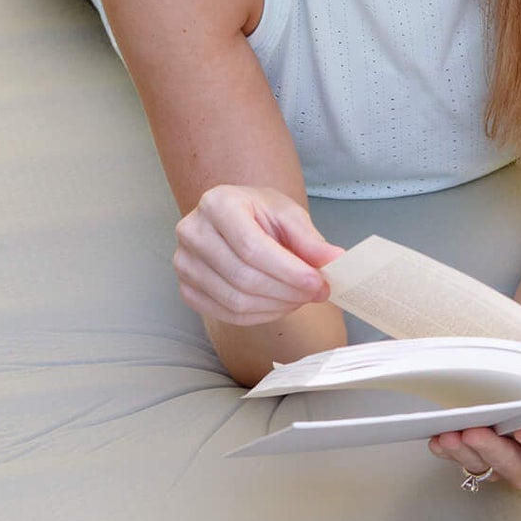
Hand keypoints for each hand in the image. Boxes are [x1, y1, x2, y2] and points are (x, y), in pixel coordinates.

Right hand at [173, 185, 343, 326]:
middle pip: (243, 277)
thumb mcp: (288, 214)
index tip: (318, 282)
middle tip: (317, 293)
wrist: (236, 218)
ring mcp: (184, 263)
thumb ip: (309, 238)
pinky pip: (227, 314)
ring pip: (235, 300)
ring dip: (277, 306)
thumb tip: (335, 260)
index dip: (288, 270)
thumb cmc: (260, 213)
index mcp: (217, 204)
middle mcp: (192, 232)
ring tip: (300, 297)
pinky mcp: (187, 288)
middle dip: (287, 291)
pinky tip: (279, 304)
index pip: (251, 247)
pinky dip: (260, 316)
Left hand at [429, 422, 520, 491]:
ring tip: (449, 435)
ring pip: (483, 466)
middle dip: (490, 447)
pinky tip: (438, 440)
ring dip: (463, 451)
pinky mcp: (481, 466)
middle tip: (473, 433)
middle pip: (511, 463)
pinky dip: (448, 452)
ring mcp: (504, 469)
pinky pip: (462, 462)